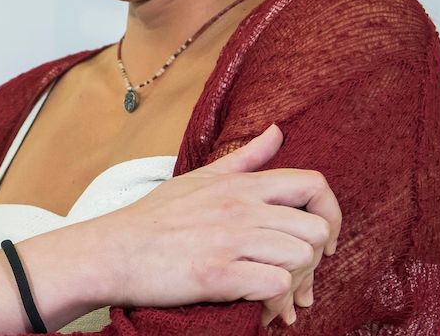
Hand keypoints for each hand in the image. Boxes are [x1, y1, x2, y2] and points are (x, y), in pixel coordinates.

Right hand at [85, 124, 338, 325]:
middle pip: (316, 229)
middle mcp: (237, 208)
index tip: (319, 239)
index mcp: (237, 185)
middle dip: (314, 260)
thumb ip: (244, 159)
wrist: (109, 253)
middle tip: (297, 278)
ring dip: (297, 283)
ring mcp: (227, 240)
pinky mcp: (216, 274)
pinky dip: (276, 302)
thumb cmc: (152, 220)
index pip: (312, 184)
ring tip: (279, 297)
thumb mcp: (198, 178)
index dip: (330, 213)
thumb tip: (277, 132)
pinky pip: (276, 286)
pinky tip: (261, 307)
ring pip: (301, 257)